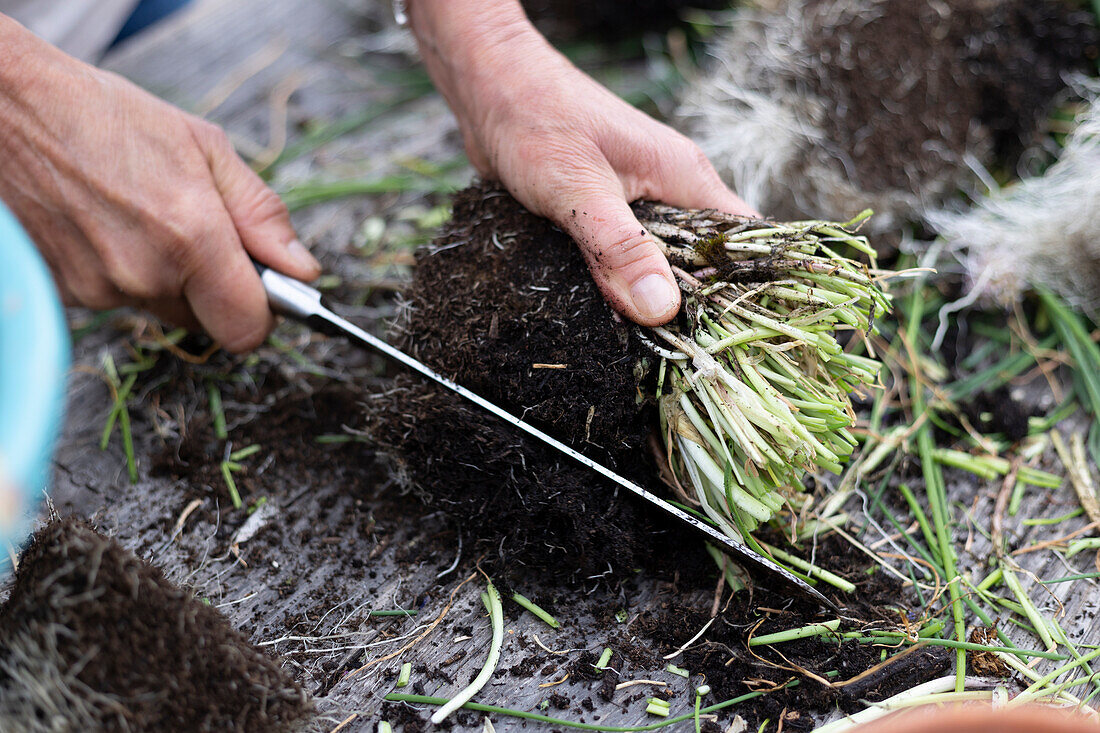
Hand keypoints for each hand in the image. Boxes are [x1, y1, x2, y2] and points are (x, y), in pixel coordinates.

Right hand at [0, 16, 319, 351]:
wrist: (8, 107)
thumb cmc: (106, 116)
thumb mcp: (204, 147)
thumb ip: (261, 214)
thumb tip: (303, 269)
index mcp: (190, 236)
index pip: (247, 330)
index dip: (262, 314)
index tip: (264, 288)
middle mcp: (143, 274)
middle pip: (207, 322)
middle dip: (215, 289)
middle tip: (197, 233)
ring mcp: (98, 289)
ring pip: (162, 308)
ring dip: (167, 277)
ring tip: (142, 215)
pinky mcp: (66, 293)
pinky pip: (120, 299)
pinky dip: (124, 271)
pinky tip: (108, 224)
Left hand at [408, 0, 756, 325]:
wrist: (487, 88)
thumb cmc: (536, 120)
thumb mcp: (579, 190)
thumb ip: (620, 247)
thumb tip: (662, 308)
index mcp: (684, 176)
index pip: (742, 238)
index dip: (740, 286)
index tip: (723, 335)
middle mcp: (670, 190)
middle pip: (702, 260)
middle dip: (690, 303)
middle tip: (675, 352)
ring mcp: (637, 203)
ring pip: (659, 262)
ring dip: (646, 295)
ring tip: (641, 342)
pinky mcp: (605, 215)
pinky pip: (624, 257)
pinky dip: (616, 281)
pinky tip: (604, 311)